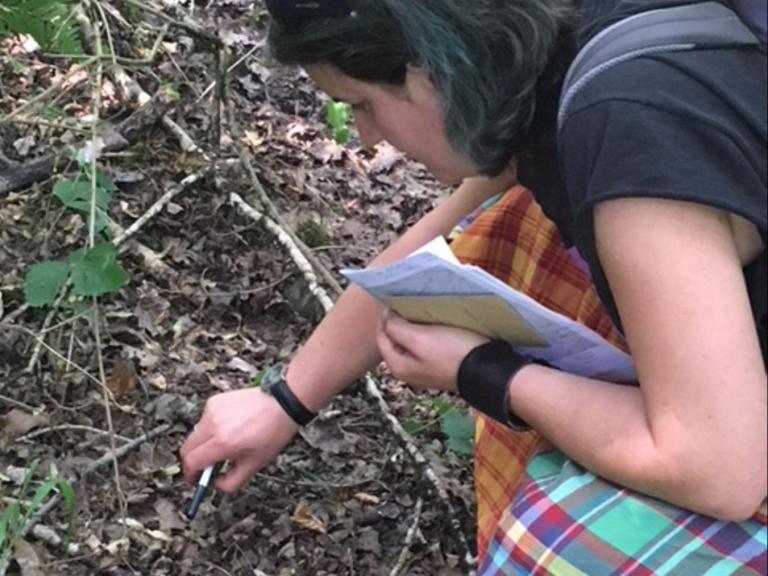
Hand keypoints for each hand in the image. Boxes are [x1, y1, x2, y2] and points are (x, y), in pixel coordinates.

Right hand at [180, 388, 298, 493]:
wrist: (282, 404)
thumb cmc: (272, 433)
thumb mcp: (254, 465)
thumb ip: (231, 482)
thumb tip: (215, 484)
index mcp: (223, 442)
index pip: (191, 462)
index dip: (190, 475)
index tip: (194, 480)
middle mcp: (213, 424)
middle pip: (187, 448)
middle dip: (193, 461)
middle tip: (206, 467)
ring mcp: (212, 410)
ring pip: (195, 435)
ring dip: (203, 444)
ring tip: (225, 445)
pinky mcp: (214, 401)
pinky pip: (203, 421)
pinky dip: (210, 429)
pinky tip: (229, 428)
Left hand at [376, 310, 488, 392]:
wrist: (487, 370)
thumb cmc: (452, 353)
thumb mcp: (419, 338)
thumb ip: (396, 328)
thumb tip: (387, 317)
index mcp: (398, 366)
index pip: (381, 335)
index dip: (386, 316)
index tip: (397, 301)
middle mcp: (408, 370)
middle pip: (395, 339)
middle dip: (400, 321)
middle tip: (410, 304)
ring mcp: (425, 369)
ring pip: (411, 341)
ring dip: (415, 325)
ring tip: (424, 311)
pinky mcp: (440, 364)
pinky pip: (426, 345)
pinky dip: (428, 333)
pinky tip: (436, 323)